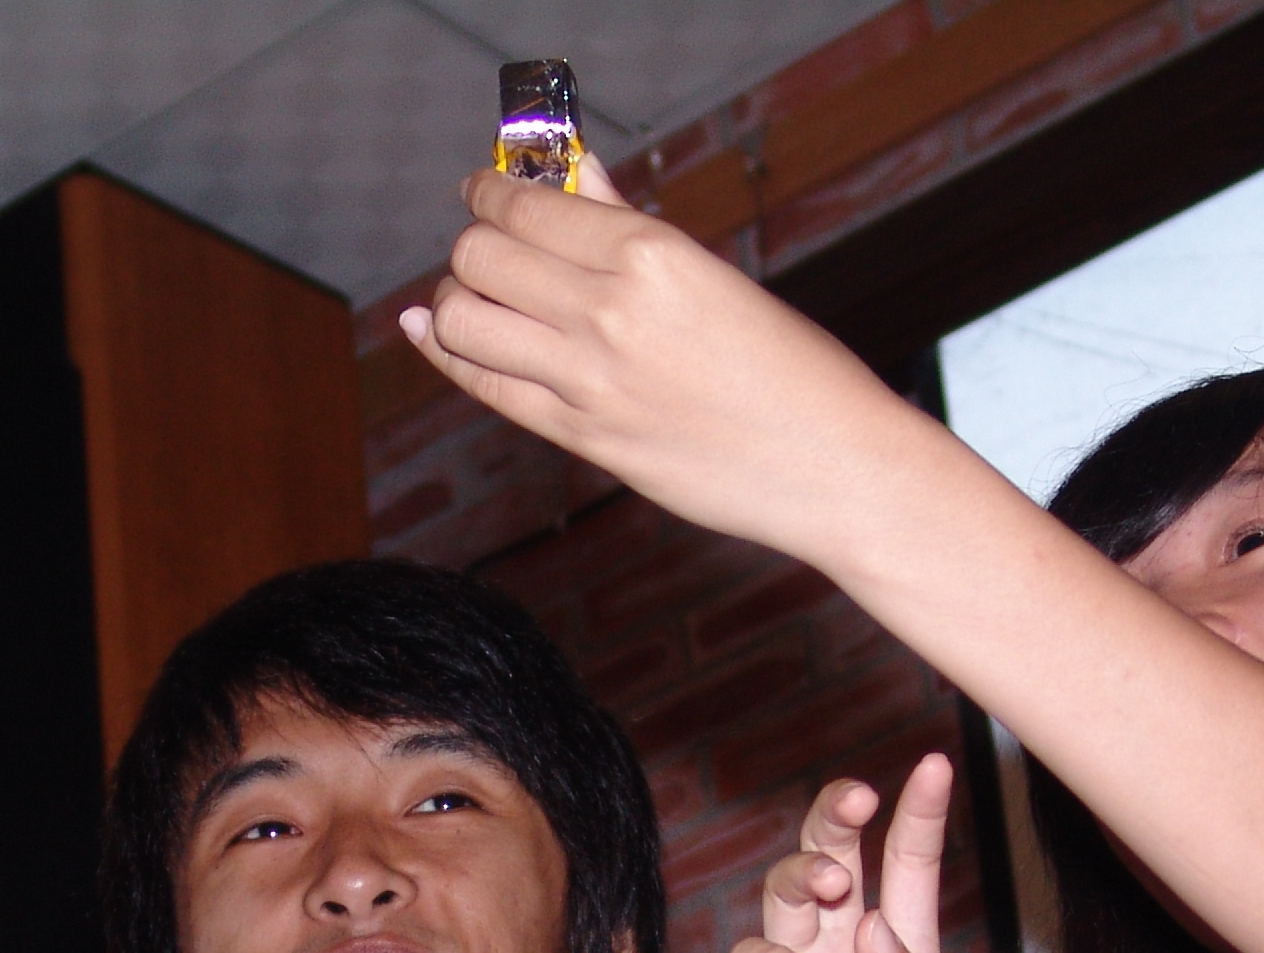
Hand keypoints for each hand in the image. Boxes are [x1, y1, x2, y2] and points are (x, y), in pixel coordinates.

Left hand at [397, 160, 940, 566]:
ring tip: (470, 294)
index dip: (488, 191)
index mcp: (648, 254)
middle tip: (483, 244)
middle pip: (480, 258)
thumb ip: (626, 225)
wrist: (832, 465)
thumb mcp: (710, 275)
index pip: (525, 207)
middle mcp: (607, 313)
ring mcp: (588, 382)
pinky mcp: (582, 439)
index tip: (482, 189)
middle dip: (471, 243)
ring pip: (465, 321)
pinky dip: (446, 353)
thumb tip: (575, 176)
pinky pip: (486, 387)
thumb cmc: (791, 367)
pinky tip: (432, 330)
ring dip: (453, 300)